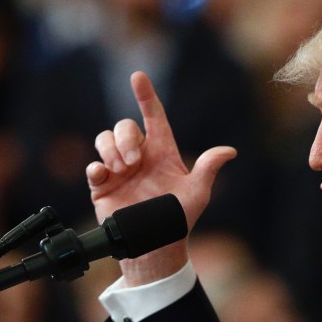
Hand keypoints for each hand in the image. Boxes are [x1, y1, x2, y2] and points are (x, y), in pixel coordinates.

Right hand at [86, 71, 236, 284]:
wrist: (156, 245)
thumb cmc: (178, 218)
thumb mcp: (198, 192)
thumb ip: (208, 168)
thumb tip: (229, 151)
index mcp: (161, 151)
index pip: (153, 116)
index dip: (146, 95)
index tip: (138, 76)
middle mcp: (138, 156)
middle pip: (124, 126)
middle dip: (126, 138)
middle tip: (135, 162)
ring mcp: (118, 170)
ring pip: (104, 140)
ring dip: (111, 149)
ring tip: (123, 170)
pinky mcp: (102, 186)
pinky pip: (92, 167)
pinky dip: (95, 167)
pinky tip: (105, 174)